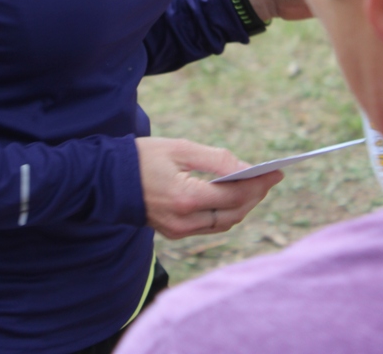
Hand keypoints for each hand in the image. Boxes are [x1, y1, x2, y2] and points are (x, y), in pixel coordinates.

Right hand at [135, 137, 281, 238]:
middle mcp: (184, 221)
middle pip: (234, 214)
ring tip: (255, 186)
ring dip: (242, 206)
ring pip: (224, 224)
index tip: (277, 172)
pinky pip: (209, 227)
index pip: (234, 196)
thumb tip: (246, 168)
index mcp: (186, 197)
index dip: (259, 184)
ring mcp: (179, 231)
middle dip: (255, 196)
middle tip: (269, 178)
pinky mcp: (173, 233)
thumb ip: (215, 159)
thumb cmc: (142, 157)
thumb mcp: (179, 148)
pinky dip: (225, 213)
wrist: (105, 179)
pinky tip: (230, 197)